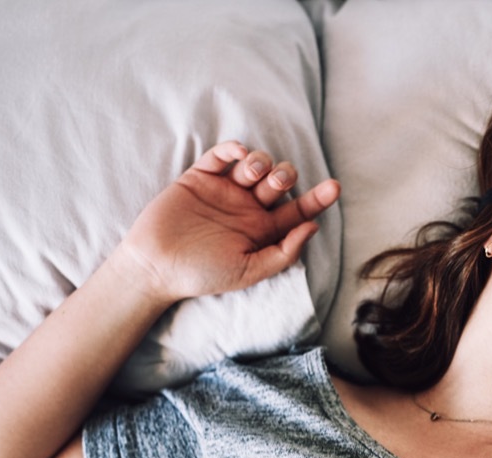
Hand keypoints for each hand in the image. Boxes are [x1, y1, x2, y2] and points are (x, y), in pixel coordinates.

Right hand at [115, 141, 339, 302]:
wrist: (156, 266)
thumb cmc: (203, 274)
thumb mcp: (249, 271)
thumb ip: (283, 252)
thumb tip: (313, 226)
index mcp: (263, 230)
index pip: (298, 211)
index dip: (318, 199)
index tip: (335, 187)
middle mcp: (248, 208)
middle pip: (280, 181)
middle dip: (284, 175)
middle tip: (274, 183)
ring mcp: (225, 190)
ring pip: (255, 165)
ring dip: (261, 162)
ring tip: (251, 173)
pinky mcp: (200, 177)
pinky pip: (221, 155)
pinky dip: (234, 149)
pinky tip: (239, 154)